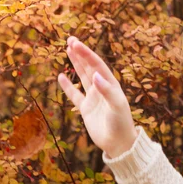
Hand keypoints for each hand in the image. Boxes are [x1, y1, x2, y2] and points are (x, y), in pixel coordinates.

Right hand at [58, 36, 137, 157]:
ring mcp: (94, 98)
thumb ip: (106, 91)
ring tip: (68, 49)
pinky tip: (61, 76)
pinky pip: (75, 95)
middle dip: (81, 53)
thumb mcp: (116, 105)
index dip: (86, 54)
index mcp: (111, 85)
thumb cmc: (121, 123)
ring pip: (83, 77)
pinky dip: (68, 86)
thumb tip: (95, 75)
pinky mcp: (86, 109)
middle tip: (70, 39)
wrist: (119, 143)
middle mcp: (102, 88)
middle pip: (90, 67)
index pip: (97, 65)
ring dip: (76, 64)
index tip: (75, 43)